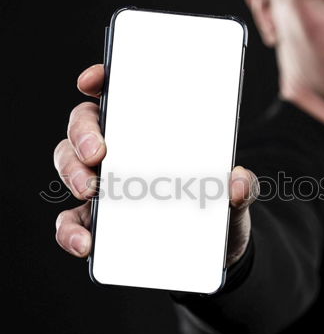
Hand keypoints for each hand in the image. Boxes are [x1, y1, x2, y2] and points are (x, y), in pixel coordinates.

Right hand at [54, 64, 259, 266]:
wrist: (214, 252)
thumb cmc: (217, 212)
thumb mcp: (233, 196)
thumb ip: (243, 187)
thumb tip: (237, 182)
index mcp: (152, 136)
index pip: (120, 98)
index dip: (101, 82)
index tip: (93, 81)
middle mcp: (122, 155)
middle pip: (85, 127)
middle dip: (83, 133)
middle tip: (97, 152)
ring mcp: (107, 187)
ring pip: (70, 165)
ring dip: (72, 173)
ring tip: (90, 190)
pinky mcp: (99, 223)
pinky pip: (72, 221)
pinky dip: (70, 230)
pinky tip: (85, 242)